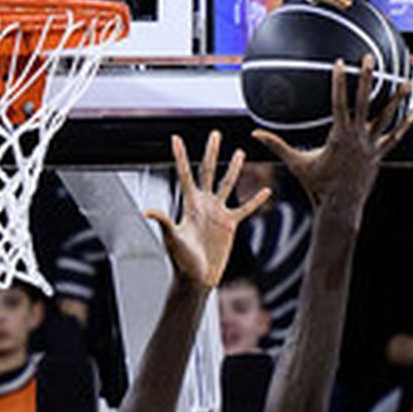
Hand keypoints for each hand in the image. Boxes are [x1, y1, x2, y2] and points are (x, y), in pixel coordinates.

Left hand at [145, 132, 269, 292]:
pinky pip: (246, 209)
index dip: (180, 156)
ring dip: (234, 168)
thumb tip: (146, 210)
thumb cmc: (181, 261)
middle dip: (212, 152)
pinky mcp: (230, 224)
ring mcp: (218, 213)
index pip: (185, 174)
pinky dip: (256, 200)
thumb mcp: (172, 238)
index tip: (175, 138)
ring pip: (228, 184)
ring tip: (240, 152)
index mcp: (190, 204)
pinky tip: (266, 190)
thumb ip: (163, 221)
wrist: (196, 278)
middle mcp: (204, 204)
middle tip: (215, 133)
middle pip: (209, 171)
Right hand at [253, 56, 412, 214]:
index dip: (339, 81)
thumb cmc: (317, 186)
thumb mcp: (296, 164)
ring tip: (406, 81)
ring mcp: (370, 146)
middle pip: (364, 102)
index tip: (340, 63)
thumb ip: (277, 146)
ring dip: (396, 98)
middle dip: (367, 78)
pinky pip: (393, 138)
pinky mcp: (378, 155)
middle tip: (371, 58)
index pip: (339, 102)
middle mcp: (357, 137)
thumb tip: (255, 134)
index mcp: (339, 136)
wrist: (339, 208)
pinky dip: (403, 126)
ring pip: (386, 117)